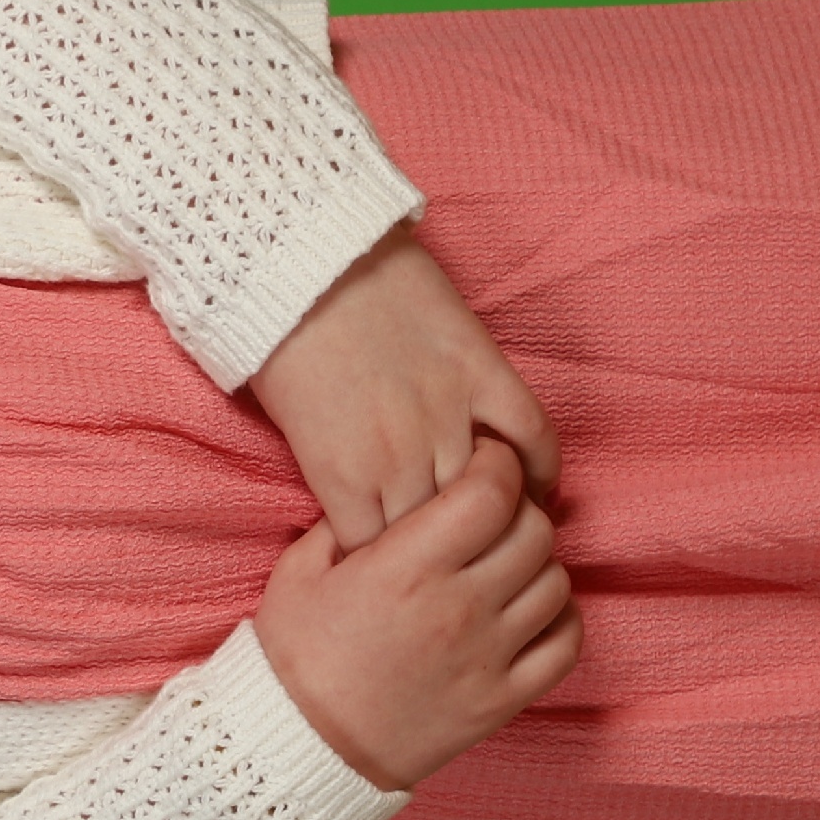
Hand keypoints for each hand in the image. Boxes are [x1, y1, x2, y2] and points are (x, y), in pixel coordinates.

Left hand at [247, 224, 558, 550]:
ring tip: (502, 528)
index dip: (389, 567)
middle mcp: (399, 456)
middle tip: (457, 555)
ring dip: (498, 515)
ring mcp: (447, 412)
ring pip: (491, 498)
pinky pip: (533, 436)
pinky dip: (542, 467)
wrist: (301, 253)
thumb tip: (361, 521)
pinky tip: (540, 487)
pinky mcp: (483, 368)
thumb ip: (332, 480)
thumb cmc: (276, 339)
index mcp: (341, 476)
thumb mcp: (288, 427)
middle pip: (439, 538)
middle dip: (445, 554)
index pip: (380, 557)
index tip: (396, 566)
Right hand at [253, 439, 583, 791]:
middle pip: (535, 532)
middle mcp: (458, 607)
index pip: (490, 493)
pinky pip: (566, 644)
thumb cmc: (295, 657)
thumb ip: (345, 522)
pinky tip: (529, 612)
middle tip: (495, 513)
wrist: (301, 745)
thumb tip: (386, 492)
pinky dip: (559, 618)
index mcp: (406, 567)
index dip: (497, 464)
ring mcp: (487, 657)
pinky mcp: (503, 699)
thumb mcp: (298, 571)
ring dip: (538, 564)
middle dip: (520, 509)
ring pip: (556, 583)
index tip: (485, 461)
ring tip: (507, 565)